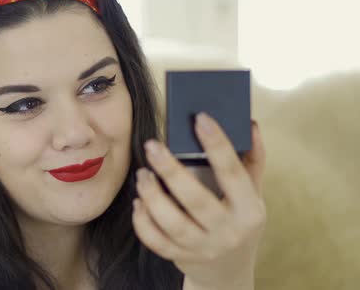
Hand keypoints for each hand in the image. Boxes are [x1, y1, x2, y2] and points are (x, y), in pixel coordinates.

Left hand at [132, 112, 266, 288]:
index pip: (233, 173)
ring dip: (152, 196)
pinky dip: (143, 222)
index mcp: (249, 210)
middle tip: (152, 146)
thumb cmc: (239, 222)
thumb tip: (251, 125)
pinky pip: (156, 242)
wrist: (229, 272)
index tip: (200, 119)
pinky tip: (138, 202)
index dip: (217, 144)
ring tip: (142, 174)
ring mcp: (203, 248)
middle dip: (171, 170)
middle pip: (196, 200)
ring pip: (172, 223)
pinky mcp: (181, 258)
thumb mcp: (253, 195)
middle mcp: (228, 231)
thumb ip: (252, 161)